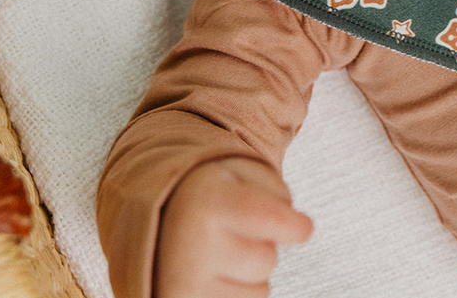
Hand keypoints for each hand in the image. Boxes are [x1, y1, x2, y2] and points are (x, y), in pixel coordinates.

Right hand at [154, 156, 312, 297]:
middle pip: (267, 260)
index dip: (293, 226)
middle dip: (264, 246)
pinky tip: (216, 275)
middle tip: (236, 230)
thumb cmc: (207, 194)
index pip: (267, 219)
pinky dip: (238, 294)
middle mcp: (192, 246)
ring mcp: (185, 287)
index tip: (305, 228)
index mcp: (207, 201)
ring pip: (259, 292)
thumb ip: (276, 190)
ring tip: (222, 253)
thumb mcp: (238, 171)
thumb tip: (301, 229)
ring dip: (252, 276)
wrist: (151, 221)